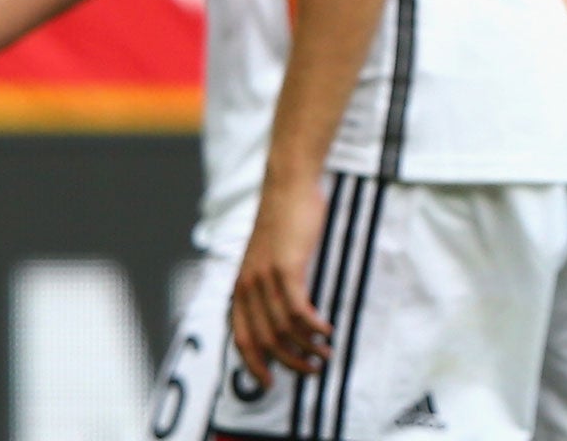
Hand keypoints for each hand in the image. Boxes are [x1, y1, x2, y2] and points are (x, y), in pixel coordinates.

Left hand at [231, 176, 334, 384]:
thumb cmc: (284, 217)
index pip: (241, 338)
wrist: (288, 184)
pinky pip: (298, 309)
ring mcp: (265, 277)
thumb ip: (269, 283)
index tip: (271, 382)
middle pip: (264, 340)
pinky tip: (326, 330)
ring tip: (325, 354)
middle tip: (311, 371)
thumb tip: (284, 309)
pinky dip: (312, 326)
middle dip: (287, 363)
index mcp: (239, 286)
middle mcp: (247, 286)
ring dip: (306, 347)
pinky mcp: (286, 268)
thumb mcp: (268, 256)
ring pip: (282, 329)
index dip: (254, 365)